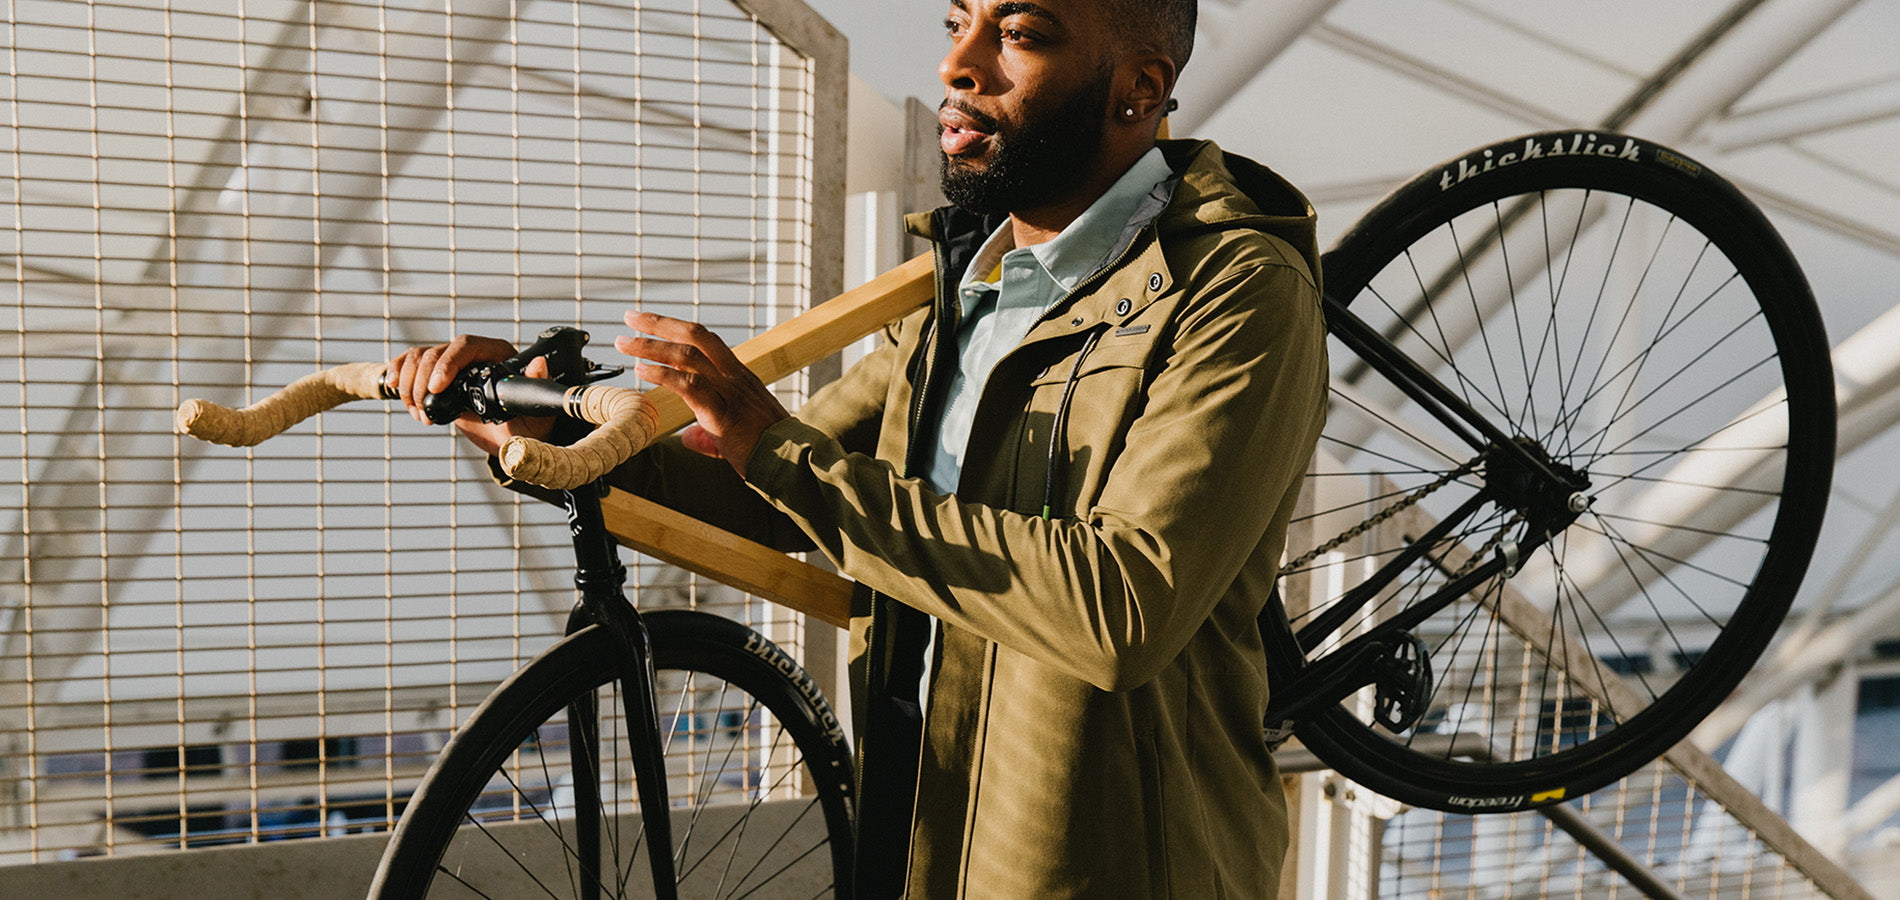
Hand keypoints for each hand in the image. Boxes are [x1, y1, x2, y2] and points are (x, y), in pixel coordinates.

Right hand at [385, 335, 553, 455]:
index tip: (438, 388)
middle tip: (424, 410)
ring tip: (419, 413)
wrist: (511, 436)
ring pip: (419, 357)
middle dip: (423, 382)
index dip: (447, 363)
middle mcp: (472, 354)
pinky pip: (410, 364)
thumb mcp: (536, 412)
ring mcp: (452, 364)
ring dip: (410, 384)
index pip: (466, 346)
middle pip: (436, 352)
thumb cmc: (528, 423)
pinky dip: (398, 374)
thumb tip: (539, 364)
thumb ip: (536, 389)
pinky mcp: (436, 377)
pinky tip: (394, 389)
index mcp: (497, 354)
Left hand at [616, 311, 787, 475]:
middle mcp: (735, 376)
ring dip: (650, 346)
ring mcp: (730, 392)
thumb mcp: (736, 436)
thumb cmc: (768, 451)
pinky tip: (641, 371)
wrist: (791, 464)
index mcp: (740, 376)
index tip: (650, 323)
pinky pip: (689, 386)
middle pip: (695, 336)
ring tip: (624, 343)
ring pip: (687, 355)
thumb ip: (707, 434)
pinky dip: (662, 375)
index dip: (676, 329)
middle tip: (630, 317)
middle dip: (659, 323)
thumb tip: (687, 437)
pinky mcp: (723, 414)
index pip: (706, 341)